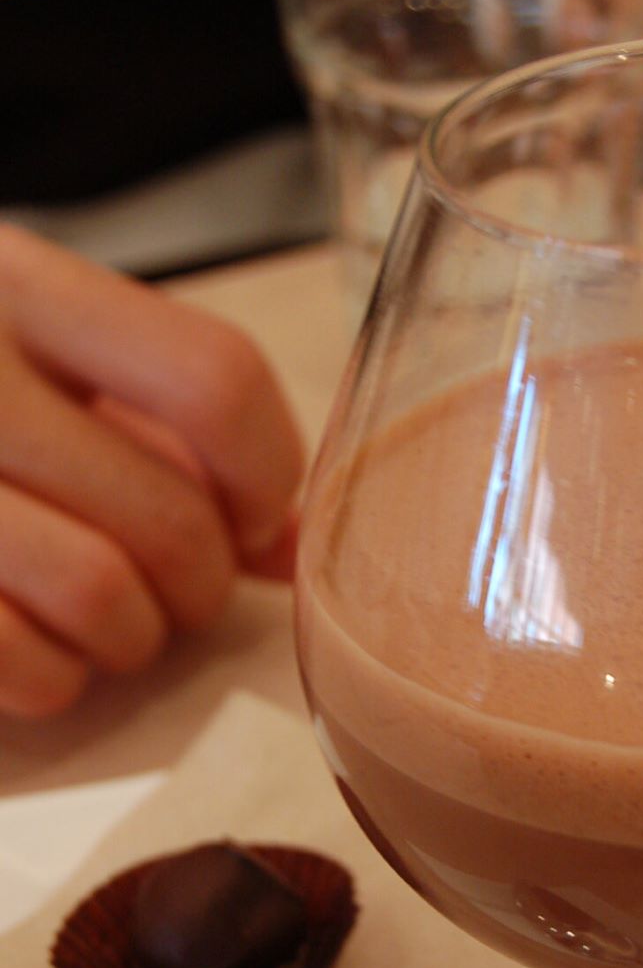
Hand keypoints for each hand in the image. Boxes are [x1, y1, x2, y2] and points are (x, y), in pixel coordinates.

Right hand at [0, 226, 305, 717]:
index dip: (268, 470)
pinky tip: (40, 649)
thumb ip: (167, 428)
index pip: (211, 378)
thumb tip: (289, 540)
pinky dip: (57, 680)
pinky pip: (23, 665)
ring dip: (134, 637)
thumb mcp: (44, 362)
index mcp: (14, 286)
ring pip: (101, 594)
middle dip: (202, 581)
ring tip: (114, 621)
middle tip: (182, 587)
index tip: (257, 511)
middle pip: (167, 511)